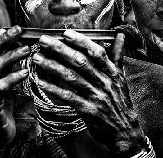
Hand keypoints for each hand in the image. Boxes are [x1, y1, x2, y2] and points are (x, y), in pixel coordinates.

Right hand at [0, 25, 29, 153]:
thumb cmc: (1, 103)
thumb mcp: (1, 78)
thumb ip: (3, 60)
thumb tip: (9, 41)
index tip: (9, 27)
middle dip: (3, 40)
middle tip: (20, 30)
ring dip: (11, 56)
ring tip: (28, 49)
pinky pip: (0, 88)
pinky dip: (13, 78)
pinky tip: (26, 72)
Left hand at [34, 30, 145, 155]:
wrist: (125, 129)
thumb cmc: (121, 101)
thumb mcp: (122, 77)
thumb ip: (118, 55)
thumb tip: (120, 36)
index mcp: (113, 72)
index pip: (97, 52)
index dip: (81, 41)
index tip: (66, 33)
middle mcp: (105, 82)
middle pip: (81, 62)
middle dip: (60, 49)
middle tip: (44, 41)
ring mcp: (96, 96)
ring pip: (72, 78)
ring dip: (52, 67)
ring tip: (37, 58)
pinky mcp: (88, 110)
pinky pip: (68, 97)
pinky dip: (53, 89)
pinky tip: (41, 82)